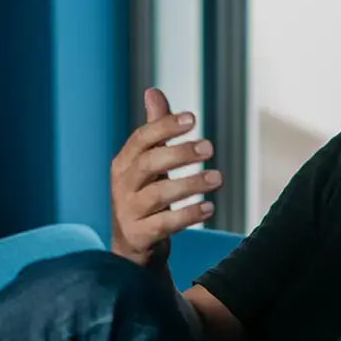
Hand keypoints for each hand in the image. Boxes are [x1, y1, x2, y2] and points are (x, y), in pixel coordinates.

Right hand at [110, 88, 222, 267]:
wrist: (133, 248)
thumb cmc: (144, 198)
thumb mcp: (148, 165)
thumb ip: (154, 131)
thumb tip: (153, 91)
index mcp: (124, 163)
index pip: (141, 139)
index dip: (165, 127)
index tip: (192, 118)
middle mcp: (122, 185)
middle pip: (148, 163)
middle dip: (179, 153)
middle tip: (209, 147)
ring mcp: (128, 212)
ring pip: (158, 194)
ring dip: (190, 184)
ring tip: (217, 177)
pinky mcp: (139, 236)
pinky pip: (164, 224)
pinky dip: (188, 215)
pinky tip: (209, 207)